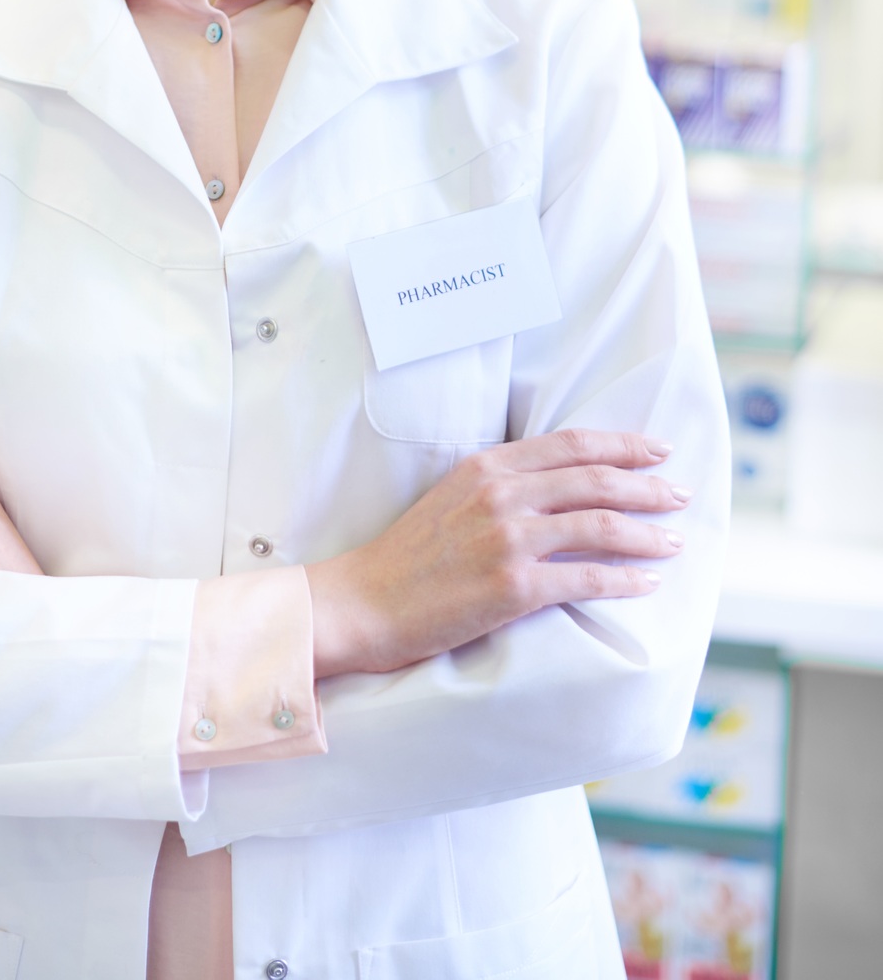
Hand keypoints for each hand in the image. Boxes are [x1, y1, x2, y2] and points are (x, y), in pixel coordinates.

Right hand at [306, 429, 688, 678]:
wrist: (366, 601)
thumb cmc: (408, 556)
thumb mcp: (451, 497)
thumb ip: (501, 485)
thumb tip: (559, 487)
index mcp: (487, 467)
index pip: (570, 444)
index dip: (621, 444)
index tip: (656, 450)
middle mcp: (501, 494)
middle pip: (594, 479)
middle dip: (646, 484)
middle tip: (678, 493)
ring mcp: (508, 539)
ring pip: (599, 525)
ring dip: (646, 532)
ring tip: (673, 540)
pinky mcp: (513, 587)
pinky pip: (586, 577)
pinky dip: (624, 580)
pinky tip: (645, 583)